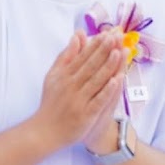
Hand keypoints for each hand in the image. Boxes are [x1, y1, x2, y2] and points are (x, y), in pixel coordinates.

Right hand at [32, 32, 125, 150]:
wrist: (44, 132)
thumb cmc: (51, 102)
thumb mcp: (53, 76)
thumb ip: (66, 56)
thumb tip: (77, 35)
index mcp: (64, 75)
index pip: (82, 56)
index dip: (95, 44)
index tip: (107, 32)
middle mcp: (70, 86)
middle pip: (90, 65)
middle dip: (104, 50)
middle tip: (116, 36)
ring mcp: (78, 100)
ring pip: (96, 80)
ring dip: (108, 65)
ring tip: (119, 51)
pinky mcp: (85, 115)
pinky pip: (98, 100)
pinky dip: (107, 90)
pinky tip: (117, 80)